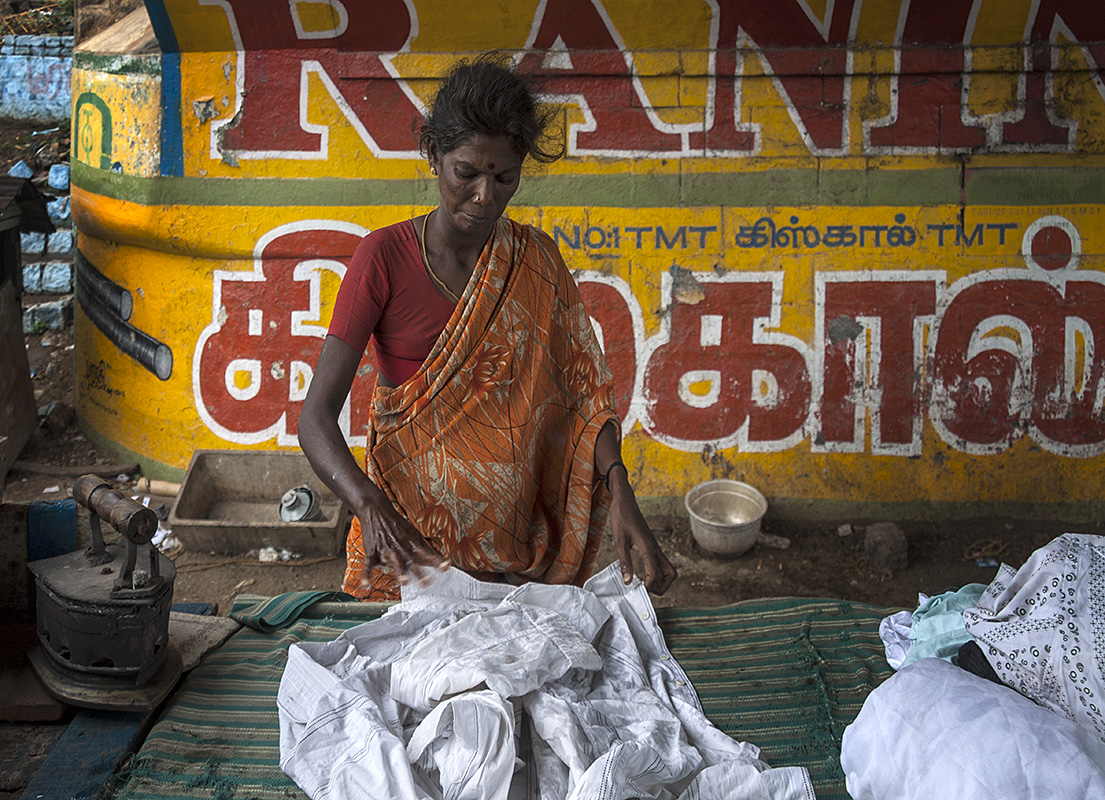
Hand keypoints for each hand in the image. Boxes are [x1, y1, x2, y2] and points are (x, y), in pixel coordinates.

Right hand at [357, 498, 450, 587]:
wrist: (377, 511)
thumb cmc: (397, 525)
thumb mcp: (414, 533)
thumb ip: (425, 547)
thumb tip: (440, 558)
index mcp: (412, 543)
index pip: (427, 553)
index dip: (437, 560)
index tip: (446, 566)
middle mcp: (401, 547)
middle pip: (412, 561)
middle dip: (419, 572)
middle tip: (427, 582)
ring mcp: (387, 550)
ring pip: (394, 562)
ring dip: (399, 572)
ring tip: (404, 582)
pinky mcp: (372, 551)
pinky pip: (368, 564)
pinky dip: (366, 575)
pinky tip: (367, 585)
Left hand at [608, 473, 676, 594]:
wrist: (625, 502)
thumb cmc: (622, 518)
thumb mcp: (619, 540)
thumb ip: (624, 562)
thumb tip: (628, 582)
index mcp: (648, 548)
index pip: (656, 574)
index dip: (649, 586)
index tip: (637, 589)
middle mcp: (656, 549)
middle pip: (671, 575)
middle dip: (661, 587)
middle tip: (645, 589)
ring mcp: (656, 548)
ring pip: (669, 570)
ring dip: (661, 580)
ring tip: (644, 583)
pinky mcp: (652, 547)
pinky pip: (661, 564)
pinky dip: (656, 573)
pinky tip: (642, 574)